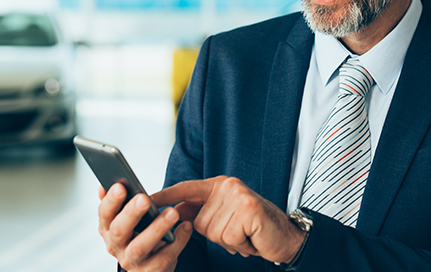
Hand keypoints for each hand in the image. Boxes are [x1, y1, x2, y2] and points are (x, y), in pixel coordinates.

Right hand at [98, 183, 193, 271]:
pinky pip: (165, 257)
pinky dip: (177, 241)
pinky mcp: (151, 271)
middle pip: (120, 230)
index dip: (111, 201)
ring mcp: (133, 261)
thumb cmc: (137, 236)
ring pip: (141, 247)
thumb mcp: (124, 221)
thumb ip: (116, 204)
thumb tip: (103, 186)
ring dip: (157, 228)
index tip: (121, 186)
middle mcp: (116, 246)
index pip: (104, 214)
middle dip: (131, 213)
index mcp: (109, 229)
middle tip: (144, 199)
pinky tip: (186, 226)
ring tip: (173, 212)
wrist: (150, 268)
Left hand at [152, 176, 304, 263]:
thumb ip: (201, 212)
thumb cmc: (253, 229)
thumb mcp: (224, 216)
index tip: (143, 199)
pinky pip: (228, 238)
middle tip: (238, 232)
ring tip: (246, 235)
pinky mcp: (248, 210)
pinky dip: (240, 245)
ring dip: (229, 241)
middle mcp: (228, 186)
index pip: (185, 189)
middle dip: (216, 235)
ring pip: (213, 232)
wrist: (287, 238)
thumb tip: (171, 215)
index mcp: (219, 185)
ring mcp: (238, 196)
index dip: (165, 196)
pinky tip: (252, 238)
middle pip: (199, 221)